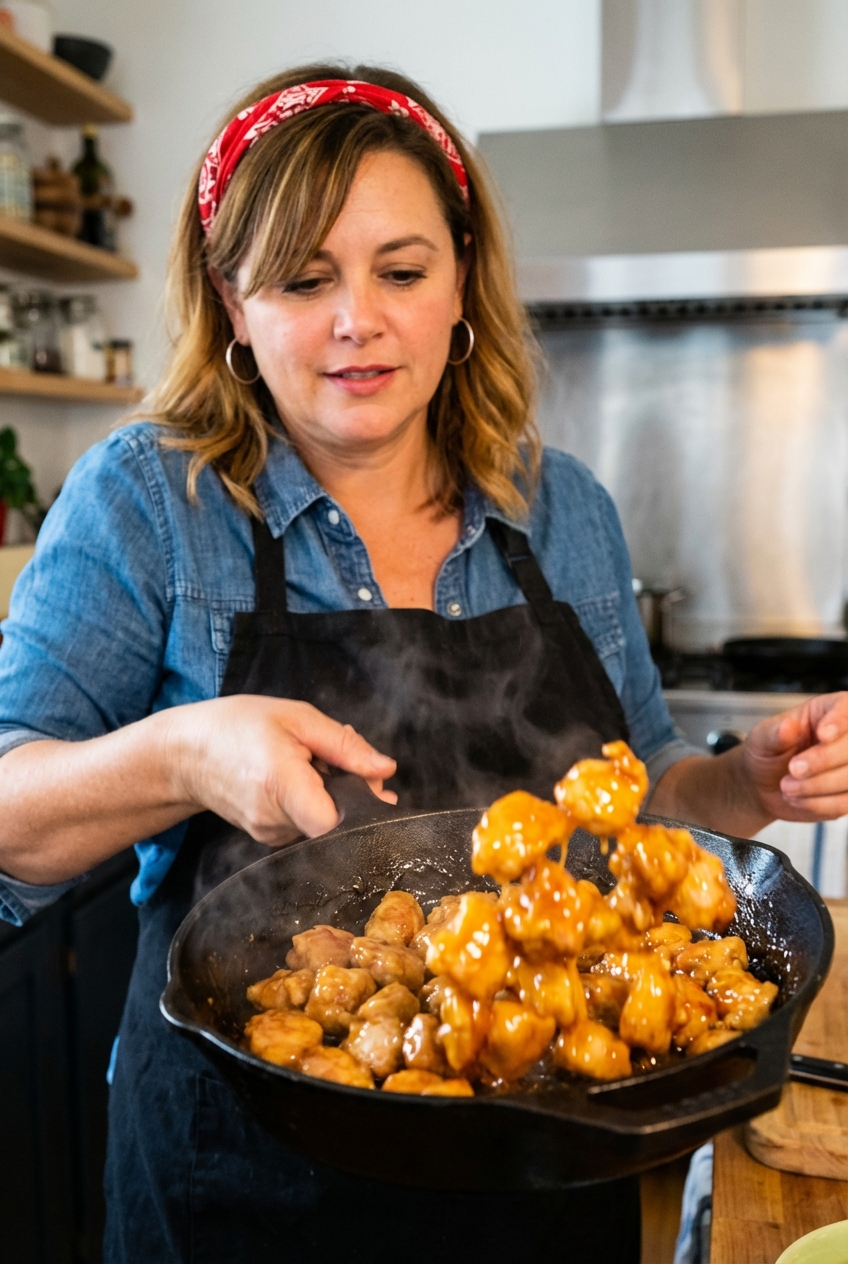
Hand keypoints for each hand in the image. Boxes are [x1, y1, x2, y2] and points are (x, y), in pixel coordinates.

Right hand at [166, 695, 396, 843]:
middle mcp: (275, 820)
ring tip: (310, 764)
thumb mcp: (297, 718)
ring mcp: (270, 835)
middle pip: (338, 821)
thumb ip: (345, 746)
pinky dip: (314, 803)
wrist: (184, 754)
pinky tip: (299, 779)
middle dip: (353, 791)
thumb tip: (386, 770)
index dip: (363, 807)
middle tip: (336, 758)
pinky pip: (308, 825)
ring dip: (332, 795)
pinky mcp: (270, 838)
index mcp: (282, 785)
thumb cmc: (236, 726)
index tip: (368, 784)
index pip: (336, 825)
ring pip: (325, 823)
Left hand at [741, 691, 847, 821]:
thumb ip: (775, 733)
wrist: (764, 786)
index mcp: (828, 710)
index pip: (846, 707)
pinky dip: (820, 804)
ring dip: (818, 786)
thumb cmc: (767, 754)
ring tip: (787, 787)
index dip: (839, 721)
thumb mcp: (761, 739)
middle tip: (793, 769)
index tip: (823, 735)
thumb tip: (788, 726)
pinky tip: (799, 799)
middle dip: (824, 760)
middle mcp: (846, 736)